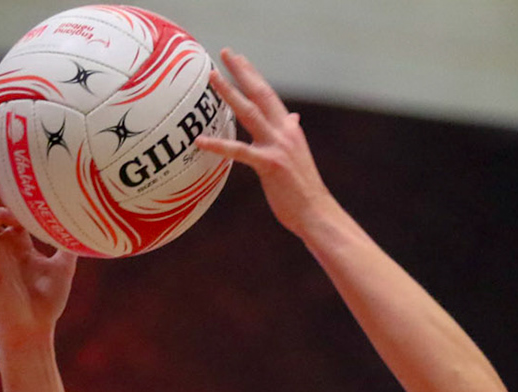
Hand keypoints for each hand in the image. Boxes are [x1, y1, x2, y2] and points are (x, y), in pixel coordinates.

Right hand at [0, 190, 77, 348]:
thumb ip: (68, 248)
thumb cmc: (46, 304)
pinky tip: (6, 222)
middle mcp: (0, 248)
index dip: (14, 197)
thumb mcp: (62, 269)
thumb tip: (85, 229)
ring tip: (14, 214)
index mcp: (16, 245)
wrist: (34, 332)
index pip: (6, 210)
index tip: (33, 193)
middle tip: (19, 197)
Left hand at [197, 48, 335, 236]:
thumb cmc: (304, 189)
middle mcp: (285, 132)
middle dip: (242, 71)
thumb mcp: (298, 155)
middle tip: (225, 52)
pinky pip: (239, 151)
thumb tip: (294, 118)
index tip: (239, 58)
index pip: (269, 95)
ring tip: (212, 77)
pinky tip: (201, 140)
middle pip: (260, 94)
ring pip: (249, 113)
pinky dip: (218, 145)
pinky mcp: (270, 165)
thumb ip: (293, 134)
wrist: (317, 212)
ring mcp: (277, 147)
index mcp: (290, 129)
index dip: (253, 75)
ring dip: (229, 93)